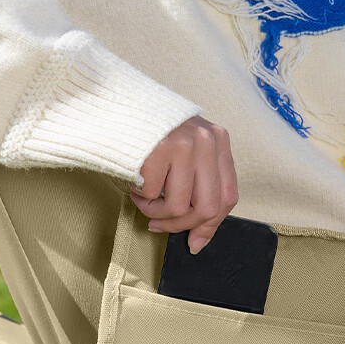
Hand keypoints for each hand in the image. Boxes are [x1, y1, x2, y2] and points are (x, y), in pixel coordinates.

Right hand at [128, 116, 238, 253]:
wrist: (117, 102)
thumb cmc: (150, 133)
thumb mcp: (185, 149)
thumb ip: (197, 185)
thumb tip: (199, 239)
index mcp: (218, 141)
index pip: (227, 196)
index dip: (211, 225)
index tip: (195, 241)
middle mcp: (207, 141)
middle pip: (208, 208)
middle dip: (180, 225)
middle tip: (158, 225)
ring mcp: (185, 144)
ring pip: (179, 207)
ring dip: (155, 213)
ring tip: (142, 199)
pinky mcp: (161, 149)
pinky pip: (154, 195)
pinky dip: (140, 197)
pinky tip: (134, 182)